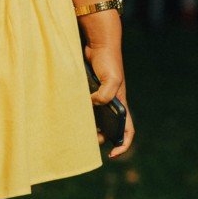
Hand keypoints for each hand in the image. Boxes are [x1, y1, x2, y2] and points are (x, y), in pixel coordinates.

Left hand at [84, 40, 135, 159]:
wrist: (98, 44)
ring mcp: (100, 99)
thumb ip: (104, 95)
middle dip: (100, 138)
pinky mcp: (89, 92)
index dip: (123, 145)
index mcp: (121, 105)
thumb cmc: (108, 61)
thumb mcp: (111, 79)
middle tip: (87, 141)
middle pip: (108, 130)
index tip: (113, 154)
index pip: (128, 131)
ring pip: (96, 120)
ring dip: (88, 127)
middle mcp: (112, 104)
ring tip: (77, 131)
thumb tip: (91, 106)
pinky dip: (79, 113)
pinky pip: (86, 108)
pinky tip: (70, 114)